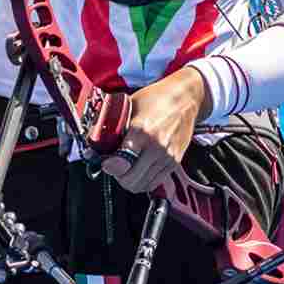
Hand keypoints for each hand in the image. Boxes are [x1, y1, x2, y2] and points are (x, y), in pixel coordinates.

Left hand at [106, 66, 210, 195]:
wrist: (186, 98)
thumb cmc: (158, 98)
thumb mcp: (130, 105)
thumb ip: (115, 125)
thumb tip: (96, 141)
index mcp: (141, 131)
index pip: (121, 162)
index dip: (109, 166)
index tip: (105, 162)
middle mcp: (156, 147)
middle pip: (131, 180)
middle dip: (118, 175)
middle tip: (115, 165)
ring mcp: (167, 156)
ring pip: (142, 185)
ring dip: (131, 180)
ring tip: (127, 167)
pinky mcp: (175, 162)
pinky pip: (155, 182)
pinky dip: (144, 181)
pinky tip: (140, 168)